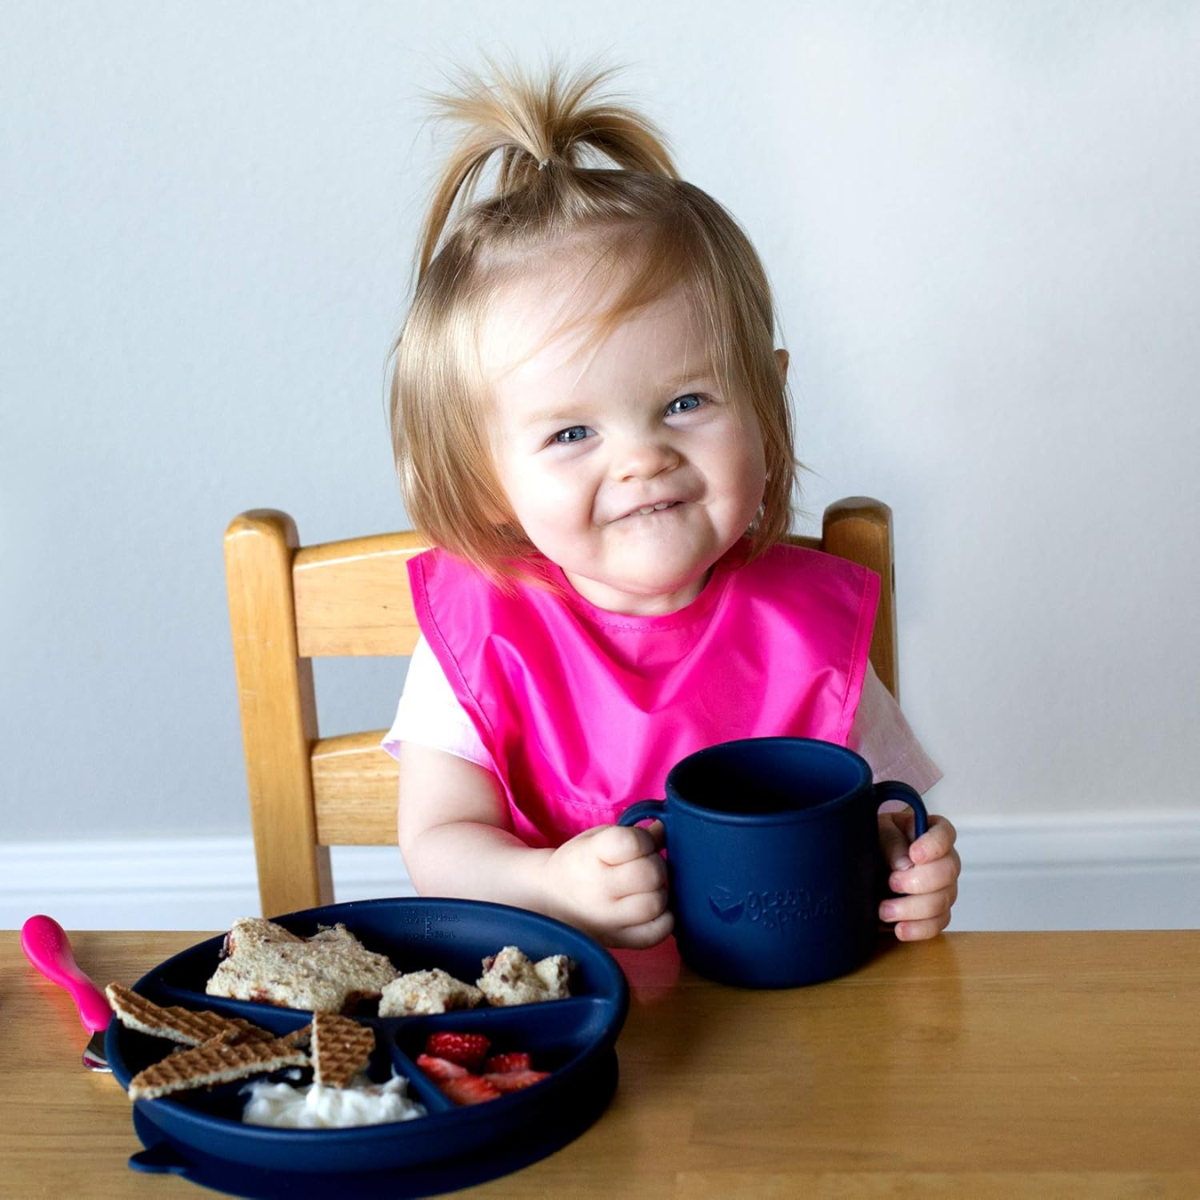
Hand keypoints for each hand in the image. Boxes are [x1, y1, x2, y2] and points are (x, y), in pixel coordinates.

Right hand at [541, 821, 671, 948]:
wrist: (549, 899)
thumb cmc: (579, 863)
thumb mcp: (597, 839)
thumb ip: (634, 835)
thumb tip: (666, 830)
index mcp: (589, 855)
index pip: (633, 843)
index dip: (644, 840)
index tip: (638, 844)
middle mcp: (598, 889)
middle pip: (650, 874)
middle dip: (655, 865)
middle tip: (645, 866)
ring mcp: (608, 919)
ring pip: (656, 903)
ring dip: (659, 892)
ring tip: (647, 888)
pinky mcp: (618, 941)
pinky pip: (657, 933)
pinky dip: (664, 919)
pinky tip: (652, 909)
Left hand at [877, 803, 958, 940]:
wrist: (867, 863)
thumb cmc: (875, 839)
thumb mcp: (877, 829)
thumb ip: (890, 839)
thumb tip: (904, 864)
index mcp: (930, 832)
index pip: (944, 835)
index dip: (934, 846)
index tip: (915, 855)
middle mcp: (944, 860)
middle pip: (948, 872)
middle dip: (919, 881)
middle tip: (891, 883)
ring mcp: (943, 888)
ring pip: (942, 902)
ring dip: (912, 909)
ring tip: (884, 910)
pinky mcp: (936, 913)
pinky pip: (937, 925)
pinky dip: (918, 929)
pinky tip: (899, 929)